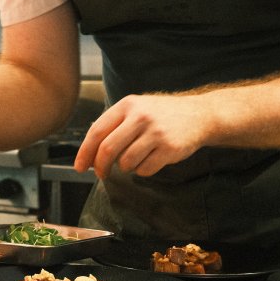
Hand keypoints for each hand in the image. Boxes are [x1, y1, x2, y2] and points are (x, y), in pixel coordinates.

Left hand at [74, 93, 213, 178]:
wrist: (199, 115)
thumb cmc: (162, 115)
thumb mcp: (137, 108)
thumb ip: (114, 124)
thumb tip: (90, 151)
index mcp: (127, 105)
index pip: (97, 131)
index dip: (85, 152)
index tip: (80, 166)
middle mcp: (140, 117)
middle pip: (108, 149)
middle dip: (100, 166)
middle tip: (101, 174)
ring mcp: (156, 132)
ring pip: (126, 162)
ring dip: (125, 167)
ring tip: (134, 159)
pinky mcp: (169, 148)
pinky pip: (145, 169)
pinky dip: (142, 170)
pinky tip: (150, 160)